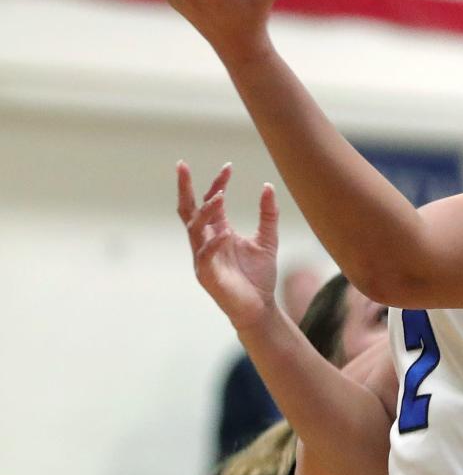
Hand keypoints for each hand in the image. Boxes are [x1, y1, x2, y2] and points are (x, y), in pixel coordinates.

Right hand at [176, 161, 279, 330]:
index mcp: (218, 232)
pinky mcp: (207, 276)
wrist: (261, 308)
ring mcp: (203, 259)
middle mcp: (206, 242)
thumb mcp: (268, 240)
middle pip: (188, 211)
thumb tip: (268, 186)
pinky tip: (226, 233)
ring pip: (194, 230)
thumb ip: (268, 215)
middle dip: (184, 188)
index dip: (217, 183)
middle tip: (182, 166)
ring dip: (205, 212)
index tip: (229, 166)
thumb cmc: (259, 276)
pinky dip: (214, 243)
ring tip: (220, 196)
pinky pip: (204, 256)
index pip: (210, 202)